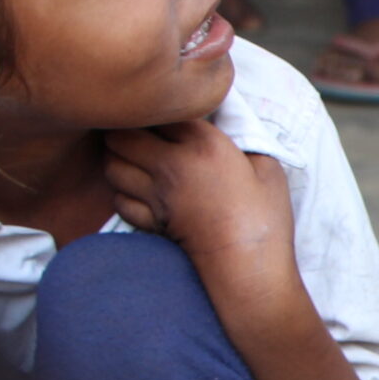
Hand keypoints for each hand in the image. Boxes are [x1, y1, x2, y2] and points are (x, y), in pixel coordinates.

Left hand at [104, 120, 295, 288]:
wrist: (249, 268)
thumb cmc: (265, 218)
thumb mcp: (267, 168)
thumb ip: (243, 141)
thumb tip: (227, 128)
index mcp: (203, 145)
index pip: (160, 110)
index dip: (160, 110)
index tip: (170, 116)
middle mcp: (171, 165)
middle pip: (120, 136)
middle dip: (125, 131)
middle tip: (142, 137)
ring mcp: (155, 195)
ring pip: (111, 167)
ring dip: (119, 161)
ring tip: (137, 163)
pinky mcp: (149, 221)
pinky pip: (119, 200)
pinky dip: (124, 194)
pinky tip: (141, 194)